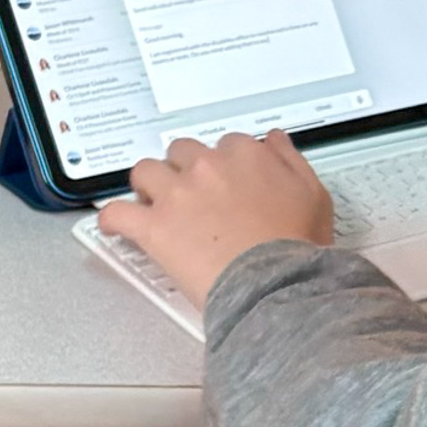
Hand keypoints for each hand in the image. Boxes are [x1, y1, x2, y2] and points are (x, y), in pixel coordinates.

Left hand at [102, 131, 333, 310]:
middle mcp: (207, 167)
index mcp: (245, 156)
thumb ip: (290, 160)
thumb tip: (274, 141)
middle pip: (181, 152)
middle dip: (183, 169)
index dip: (222, 163)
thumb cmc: (296, 248)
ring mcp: (176, 195)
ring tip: (152, 202)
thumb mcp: (313, 195)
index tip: (223, 179)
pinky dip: (113, 220)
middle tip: (189, 191)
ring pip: (145, 172)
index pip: (225, 144)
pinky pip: (117, 213)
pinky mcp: (154, 227)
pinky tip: (116, 225)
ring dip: (147, 185)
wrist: (276, 285)